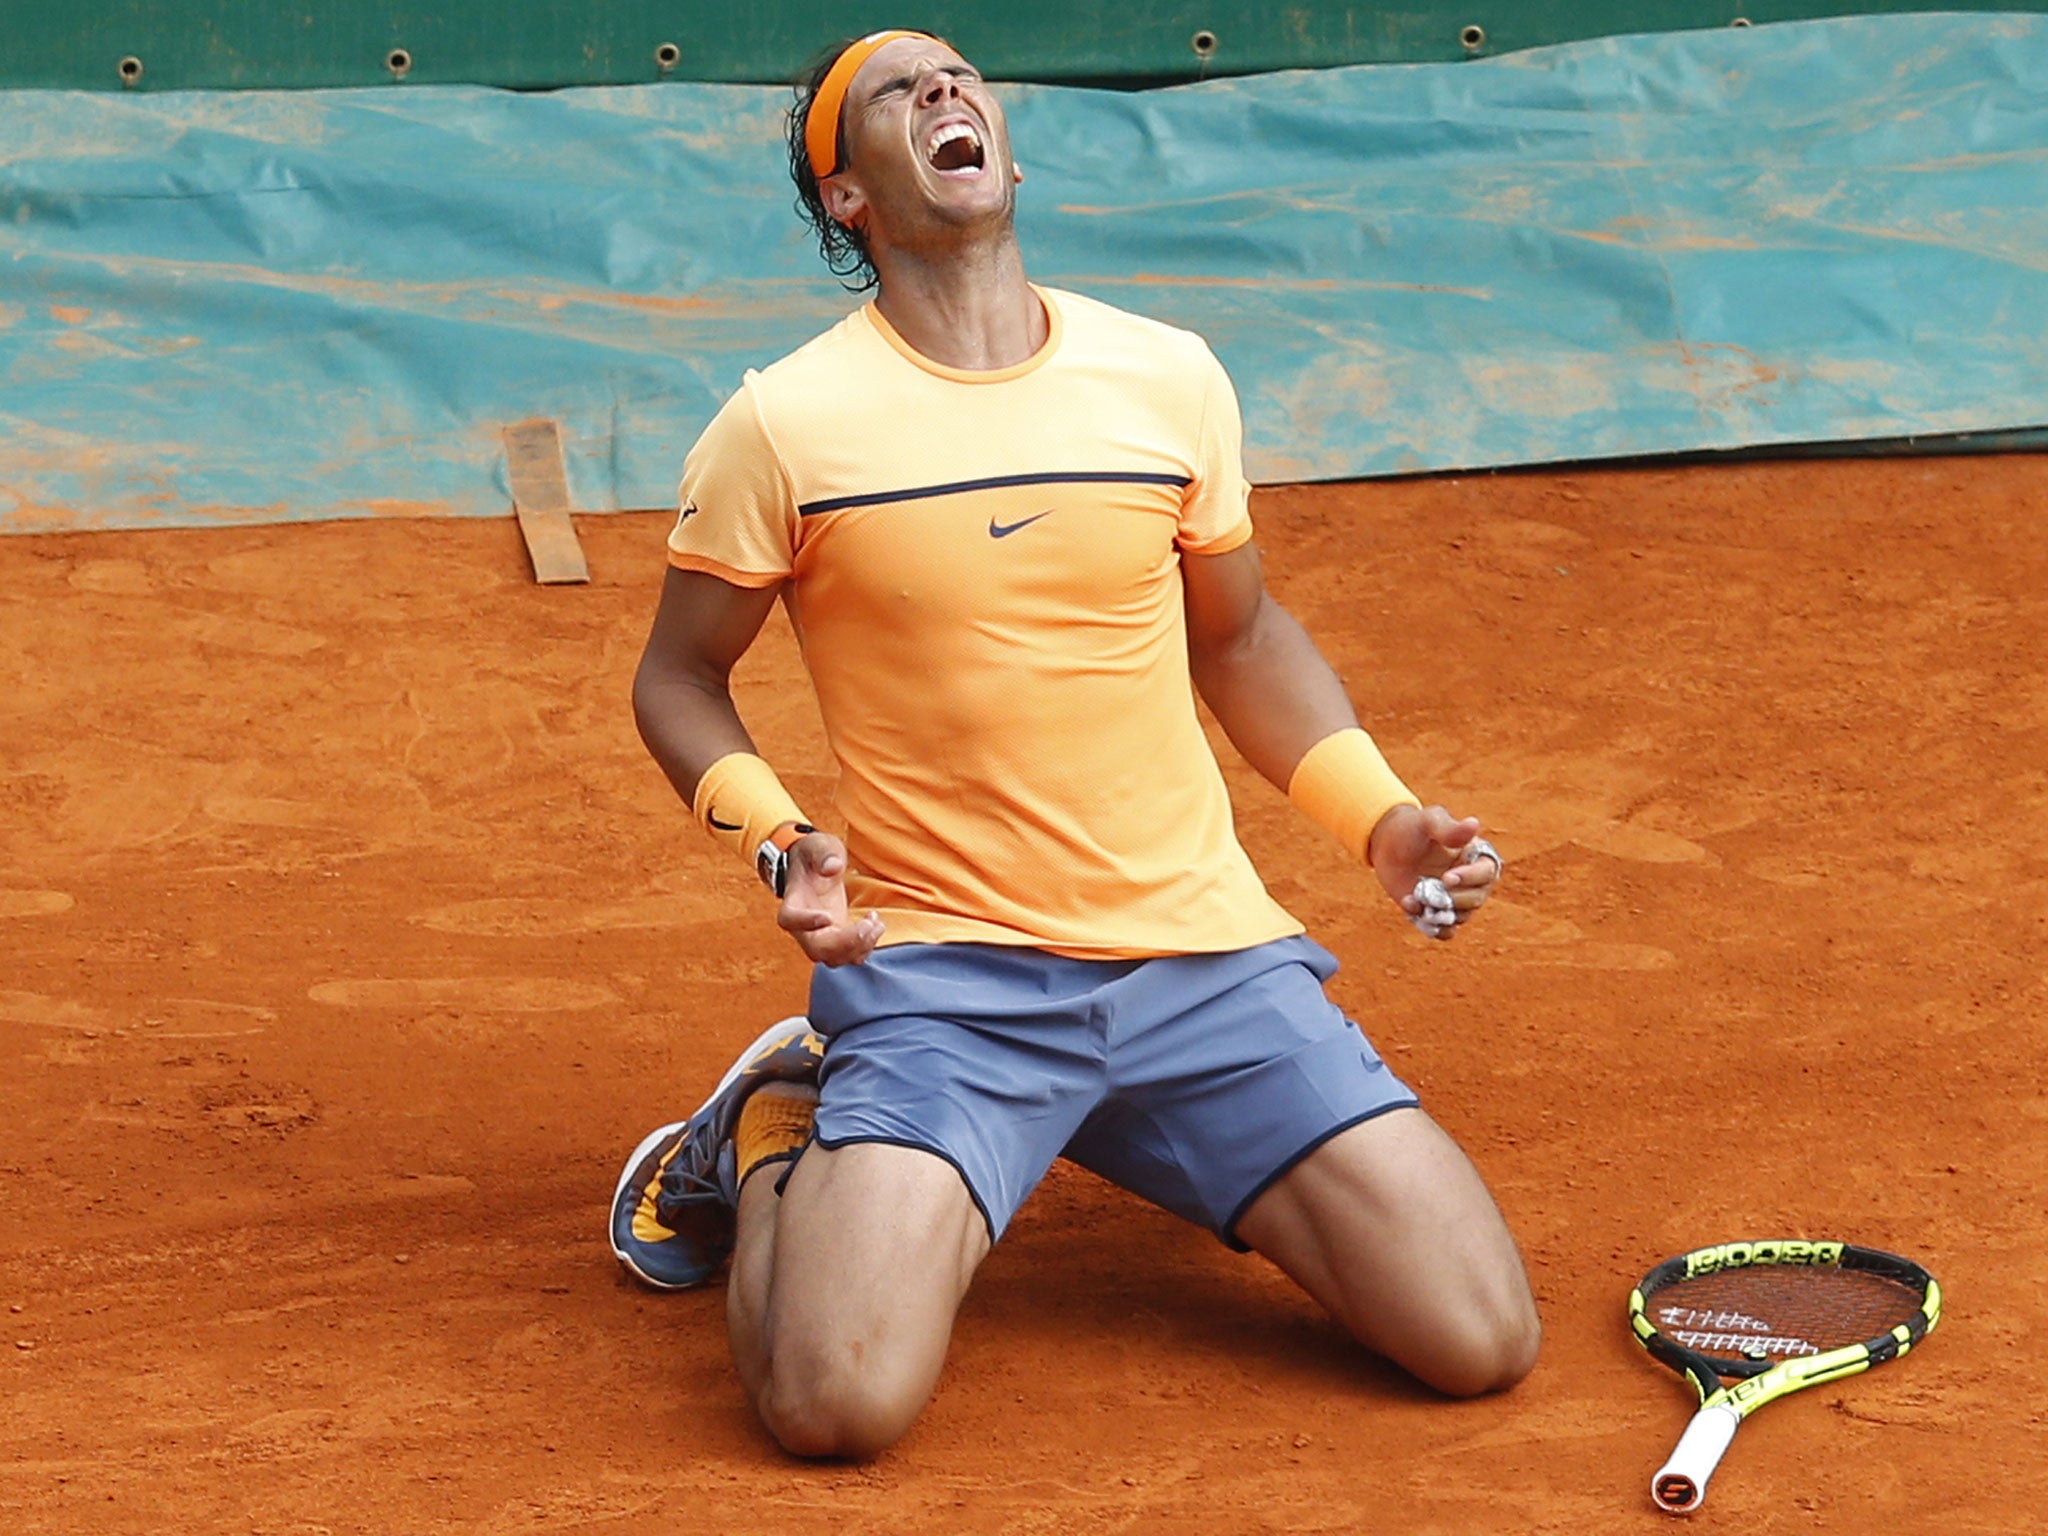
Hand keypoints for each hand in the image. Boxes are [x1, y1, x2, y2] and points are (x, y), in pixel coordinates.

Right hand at [776, 830, 884, 965]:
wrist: (816, 867)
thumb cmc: (814, 855)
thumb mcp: (819, 845)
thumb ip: (824, 854)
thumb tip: (833, 868)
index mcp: (793, 901)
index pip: (790, 919)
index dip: (806, 922)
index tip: (827, 916)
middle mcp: (803, 926)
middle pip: (816, 949)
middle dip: (845, 943)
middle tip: (867, 925)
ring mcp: (821, 935)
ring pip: (834, 958)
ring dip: (859, 947)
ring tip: (875, 922)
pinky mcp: (838, 938)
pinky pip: (850, 955)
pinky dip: (866, 945)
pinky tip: (875, 922)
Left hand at [1367, 805, 1502, 939]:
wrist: (1386, 845)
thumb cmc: (1411, 827)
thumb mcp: (1427, 821)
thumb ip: (1448, 828)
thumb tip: (1474, 824)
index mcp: (1474, 856)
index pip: (1487, 872)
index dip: (1470, 879)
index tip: (1447, 878)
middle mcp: (1470, 880)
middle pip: (1476, 899)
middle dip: (1454, 899)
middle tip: (1427, 892)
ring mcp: (1453, 898)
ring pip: (1460, 917)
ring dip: (1438, 913)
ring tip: (1413, 900)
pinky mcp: (1437, 912)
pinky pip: (1445, 930)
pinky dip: (1431, 927)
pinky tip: (1411, 909)